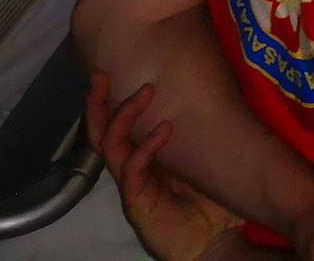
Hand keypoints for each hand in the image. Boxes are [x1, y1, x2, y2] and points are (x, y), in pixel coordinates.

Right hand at [85, 74, 238, 260]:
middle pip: (101, 133)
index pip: (116, 126)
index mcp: (142, 158)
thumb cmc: (208, 200)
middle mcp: (131, 170)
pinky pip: (132, 170)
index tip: (106, 72)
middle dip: (97, 103)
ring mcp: (133, 186)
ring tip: (146, 92)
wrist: (213, 240)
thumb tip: (215, 92)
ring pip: (112, 146)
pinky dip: (146, 147)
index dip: (108, 100)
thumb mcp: (203, 159)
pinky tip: (165, 130)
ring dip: (125, 116)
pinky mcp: (139, 203)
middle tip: (102, 75)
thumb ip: (199, 134)